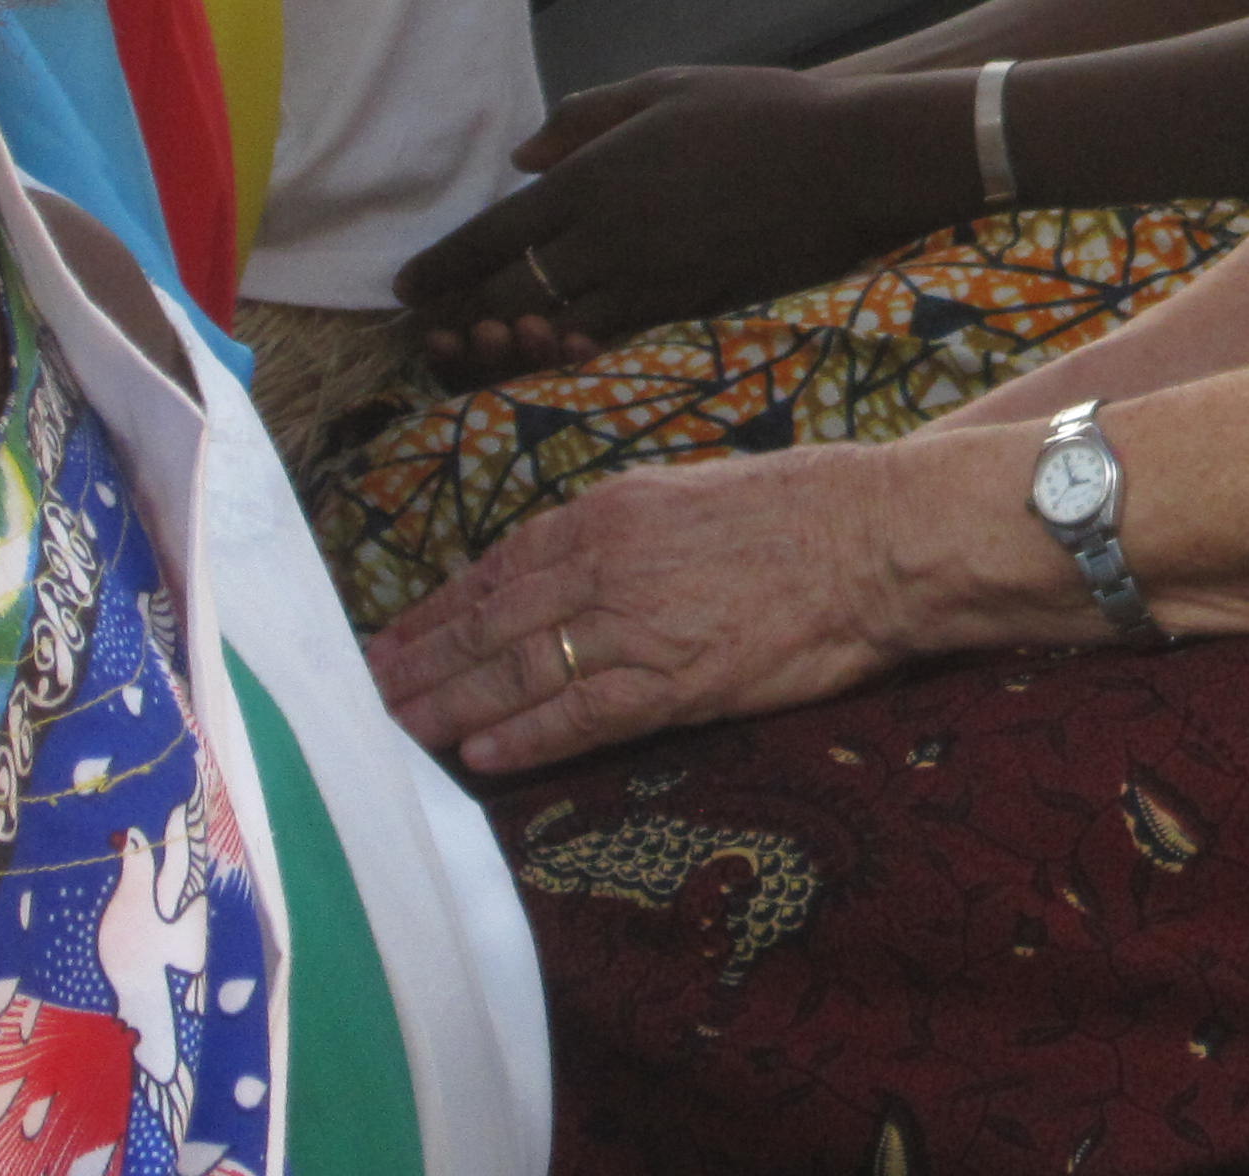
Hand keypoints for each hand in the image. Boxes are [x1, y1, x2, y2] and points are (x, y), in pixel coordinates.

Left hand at [365, 441, 914, 770]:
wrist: (883, 535)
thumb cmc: (811, 506)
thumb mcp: (700, 494)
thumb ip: (633, 531)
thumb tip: (581, 566)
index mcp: (614, 510)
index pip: (500, 568)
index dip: (440, 611)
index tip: (397, 640)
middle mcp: (609, 561)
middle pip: (490, 623)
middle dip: (421, 665)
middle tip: (365, 699)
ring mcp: (639, 621)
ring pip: (518, 671)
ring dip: (450, 708)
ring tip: (398, 736)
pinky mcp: (676, 679)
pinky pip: (580, 714)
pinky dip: (525, 736)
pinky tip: (481, 755)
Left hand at [395, 65, 973, 375]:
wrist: (847, 163)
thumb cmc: (762, 111)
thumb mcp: (670, 87)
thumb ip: (588, 116)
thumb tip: (525, 156)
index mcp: (595, 175)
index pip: (495, 231)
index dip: (444, 265)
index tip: (407, 287)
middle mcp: (609, 235)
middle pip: (510, 290)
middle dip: (461, 315)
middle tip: (430, 333)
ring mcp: (648, 278)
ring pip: (552, 323)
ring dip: (507, 340)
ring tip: (477, 350)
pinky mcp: (686, 306)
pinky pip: (609, 338)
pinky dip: (570, 348)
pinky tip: (552, 352)